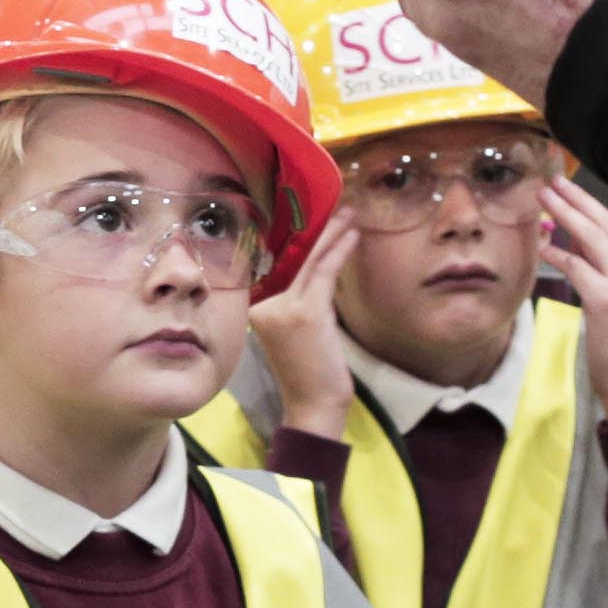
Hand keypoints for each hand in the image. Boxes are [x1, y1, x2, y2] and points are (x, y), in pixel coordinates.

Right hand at [245, 215, 359, 441]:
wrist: (313, 404)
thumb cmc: (308, 370)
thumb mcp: (295, 329)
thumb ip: (297, 300)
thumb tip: (315, 269)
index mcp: (254, 307)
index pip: (275, 263)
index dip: (294, 235)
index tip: (311, 213)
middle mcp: (262, 304)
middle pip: (291, 257)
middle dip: (315, 227)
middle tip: (334, 204)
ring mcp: (282, 308)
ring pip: (310, 260)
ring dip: (332, 233)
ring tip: (348, 213)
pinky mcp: (305, 312)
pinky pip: (324, 272)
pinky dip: (341, 251)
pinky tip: (353, 235)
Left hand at [542, 183, 607, 422]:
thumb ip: (606, 276)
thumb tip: (578, 249)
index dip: (593, 208)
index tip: (573, 191)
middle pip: (606, 226)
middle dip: (578, 201)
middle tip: (554, 183)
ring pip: (592, 239)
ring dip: (565, 215)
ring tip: (544, 200)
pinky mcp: (605, 299)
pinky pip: (577, 267)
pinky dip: (558, 254)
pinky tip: (542, 248)